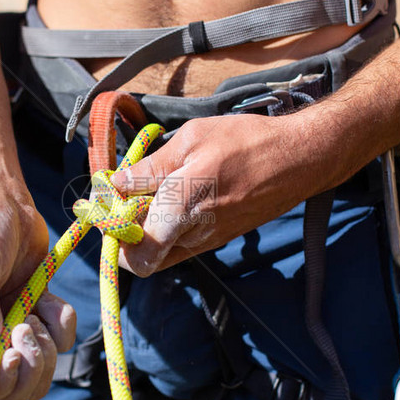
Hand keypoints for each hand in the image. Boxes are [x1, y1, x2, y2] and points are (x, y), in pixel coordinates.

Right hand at [0, 191, 76, 399]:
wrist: (1, 199)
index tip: (13, 354)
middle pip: (9, 392)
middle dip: (28, 370)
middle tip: (28, 327)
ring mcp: (9, 328)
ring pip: (38, 373)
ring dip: (47, 348)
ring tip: (36, 310)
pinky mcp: (36, 313)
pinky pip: (59, 339)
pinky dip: (61, 322)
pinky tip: (49, 297)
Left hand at [111, 112, 334, 275]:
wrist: (301, 159)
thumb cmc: (247, 142)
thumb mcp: (192, 140)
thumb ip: (151, 167)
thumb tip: (116, 183)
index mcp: (183, 208)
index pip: (133, 248)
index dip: (109, 230)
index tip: (99, 203)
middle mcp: (195, 234)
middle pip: (141, 260)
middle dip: (122, 235)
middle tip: (116, 202)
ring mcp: (209, 241)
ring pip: (160, 253)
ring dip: (143, 232)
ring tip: (141, 195)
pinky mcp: (219, 238)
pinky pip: (180, 244)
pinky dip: (165, 228)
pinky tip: (167, 197)